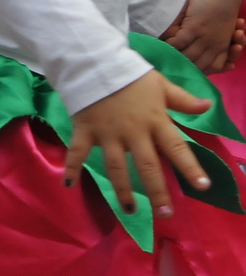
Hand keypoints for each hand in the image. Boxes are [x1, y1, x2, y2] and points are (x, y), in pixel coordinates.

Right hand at [64, 71, 212, 216]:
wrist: (93, 60)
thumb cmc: (129, 74)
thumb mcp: (159, 84)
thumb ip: (182, 99)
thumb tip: (207, 107)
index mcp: (154, 120)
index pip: (176, 147)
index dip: (190, 167)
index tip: (202, 186)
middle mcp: (133, 132)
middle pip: (148, 165)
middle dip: (157, 191)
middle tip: (165, 214)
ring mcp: (107, 133)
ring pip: (116, 166)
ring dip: (123, 190)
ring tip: (129, 210)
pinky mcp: (85, 130)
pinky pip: (77, 152)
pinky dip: (71, 167)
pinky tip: (69, 185)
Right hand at [165, 0, 245, 73]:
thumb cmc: (223, 6)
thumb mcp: (225, 28)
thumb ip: (218, 39)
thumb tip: (208, 48)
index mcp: (223, 45)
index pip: (215, 65)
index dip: (205, 70)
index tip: (195, 71)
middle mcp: (215, 45)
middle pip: (200, 64)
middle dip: (189, 67)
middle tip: (177, 67)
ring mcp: (204, 37)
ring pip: (189, 56)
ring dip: (178, 58)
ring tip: (167, 58)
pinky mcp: (194, 28)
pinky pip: (179, 42)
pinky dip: (171, 45)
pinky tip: (164, 45)